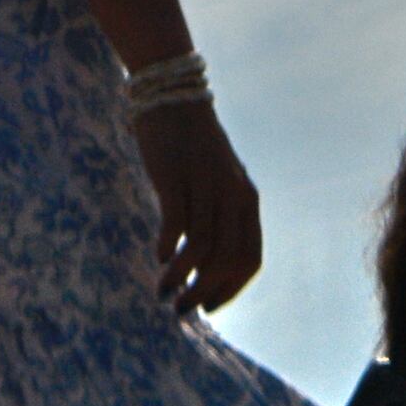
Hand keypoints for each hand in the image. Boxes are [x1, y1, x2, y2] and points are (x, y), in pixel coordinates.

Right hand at [131, 99, 261, 313]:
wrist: (173, 96)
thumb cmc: (191, 145)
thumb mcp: (216, 181)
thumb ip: (215, 217)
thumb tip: (200, 264)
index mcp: (246, 200)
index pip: (249, 260)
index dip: (230, 290)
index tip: (206, 306)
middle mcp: (232, 195)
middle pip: (227, 261)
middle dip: (203, 292)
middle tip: (180, 310)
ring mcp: (206, 186)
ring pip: (202, 249)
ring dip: (182, 278)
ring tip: (163, 293)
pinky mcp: (176, 176)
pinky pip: (177, 223)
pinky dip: (168, 247)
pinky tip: (156, 257)